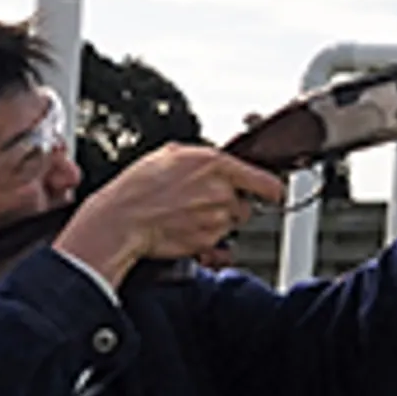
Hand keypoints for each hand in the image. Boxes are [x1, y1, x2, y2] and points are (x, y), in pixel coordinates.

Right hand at [54, 144, 283, 286]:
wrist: (123, 219)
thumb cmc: (140, 185)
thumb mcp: (172, 154)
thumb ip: (203, 158)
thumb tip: (217, 162)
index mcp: (216, 165)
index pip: (265, 181)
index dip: (271, 188)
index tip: (273, 191)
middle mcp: (221, 192)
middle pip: (245, 203)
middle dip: (230, 203)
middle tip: (203, 201)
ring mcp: (216, 219)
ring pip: (232, 222)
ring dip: (218, 220)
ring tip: (189, 213)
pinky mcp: (208, 240)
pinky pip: (218, 241)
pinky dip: (206, 236)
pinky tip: (184, 226)